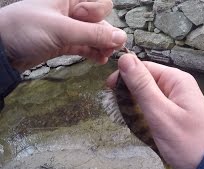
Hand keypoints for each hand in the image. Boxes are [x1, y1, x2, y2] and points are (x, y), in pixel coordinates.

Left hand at [0, 0, 126, 71]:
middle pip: (99, 21)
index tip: (93, 24)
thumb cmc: (25, 30)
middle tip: (110, 48)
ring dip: (102, 45)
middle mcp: (71, 11)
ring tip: (105, 56)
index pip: (99, 3)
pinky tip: (100, 59)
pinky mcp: (64, 42)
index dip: (100, 15)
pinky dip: (93, 52)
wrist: (0, 50)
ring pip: (94, 35)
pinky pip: (85, 45)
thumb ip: (93, 34)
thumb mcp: (61, 30)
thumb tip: (122, 37)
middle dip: (106, 34)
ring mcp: (68, 28)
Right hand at [107, 54, 203, 168]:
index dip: (125, 76)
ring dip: (136, 105)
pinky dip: (145, 113)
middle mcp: (177, 85)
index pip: (144, 67)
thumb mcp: (160, 113)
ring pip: (148, 95)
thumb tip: (125, 58)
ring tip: (130, 119)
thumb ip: (142, 86)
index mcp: (176, 79)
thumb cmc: (187, 141)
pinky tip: (141, 124)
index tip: (109, 90)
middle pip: (146, 80)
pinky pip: (155, 106)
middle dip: (130, 93)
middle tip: (120, 110)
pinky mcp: (176, 111)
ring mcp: (177, 99)